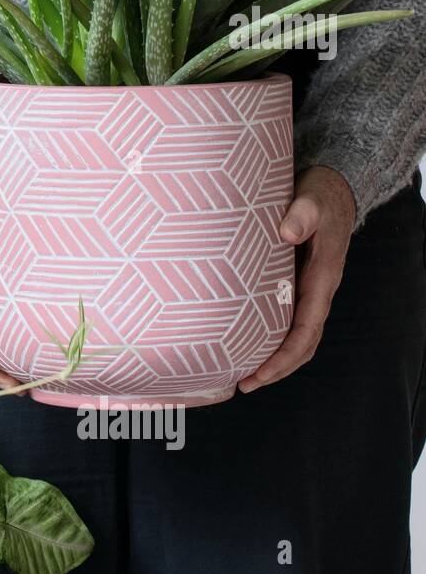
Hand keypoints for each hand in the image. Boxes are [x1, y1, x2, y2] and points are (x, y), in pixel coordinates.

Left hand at [238, 165, 356, 393]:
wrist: (330, 189)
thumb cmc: (319, 196)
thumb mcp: (312, 200)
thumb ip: (301, 214)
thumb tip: (287, 232)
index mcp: (322, 279)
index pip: (306, 329)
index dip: (285, 356)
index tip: (261, 374)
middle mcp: (316, 291)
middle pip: (303, 343)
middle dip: (277, 368)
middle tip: (244, 384)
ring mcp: (306, 290)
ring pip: (295, 335)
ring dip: (273, 358)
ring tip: (242, 374)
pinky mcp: (294, 284)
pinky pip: (285, 319)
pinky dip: (269, 337)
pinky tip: (244, 341)